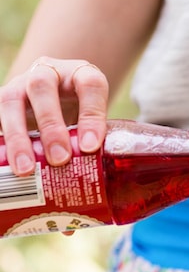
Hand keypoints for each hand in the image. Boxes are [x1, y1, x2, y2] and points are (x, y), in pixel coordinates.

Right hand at [0, 58, 108, 173]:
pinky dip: (0, 138)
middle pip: (43, 86)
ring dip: (18, 138)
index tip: (91, 147)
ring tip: (26, 169)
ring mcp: (19, 85)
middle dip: (50, 125)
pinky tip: (4, 162)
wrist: (54, 98)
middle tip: (59, 159)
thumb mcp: (91, 122)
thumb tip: (95, 198)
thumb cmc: (77, 115)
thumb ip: (96, 146)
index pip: (90, 84)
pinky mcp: (1, 101)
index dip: (91, 115)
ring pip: (10, 100)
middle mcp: (47, 73)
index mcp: (80, 74)